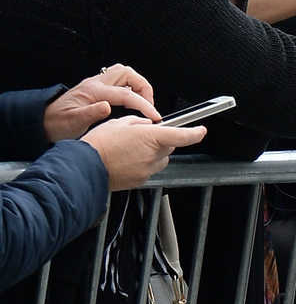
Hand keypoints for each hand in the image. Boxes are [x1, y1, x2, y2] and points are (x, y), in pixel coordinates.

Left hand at [44, 65, 158, 140]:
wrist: (44, 122)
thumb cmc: (56, 124)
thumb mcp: (73, 122)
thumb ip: (91, 113)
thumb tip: (107, 106)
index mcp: (93, 91)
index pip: (126, 93)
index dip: (144, 104)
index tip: (154, 115)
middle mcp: (95, 84)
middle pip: (127, 73)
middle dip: (143, 87)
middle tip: (149, 105)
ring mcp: (96, 84)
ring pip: (124, 74)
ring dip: (137, 85)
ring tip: (142, 102)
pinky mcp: (96, 89)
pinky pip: (118, 82)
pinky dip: (129, 88)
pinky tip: (130, 102)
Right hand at [82, 117, 206, 188]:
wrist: (86, 168)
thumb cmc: (98, 145)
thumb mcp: (119, 123)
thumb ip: (139, 123)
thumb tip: (147, 125)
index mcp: (150, 137)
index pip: (182, 136)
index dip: (195, 133)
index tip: (201, 130)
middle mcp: (152, 155)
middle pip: (169, 146)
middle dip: (161, 140)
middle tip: (143, 136)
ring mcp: (147, 170)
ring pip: (160, 159)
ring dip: (153, 153)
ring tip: (131, 149)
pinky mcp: (141, 180)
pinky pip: (148, 170)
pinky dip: (143, 164)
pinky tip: (127, 160)